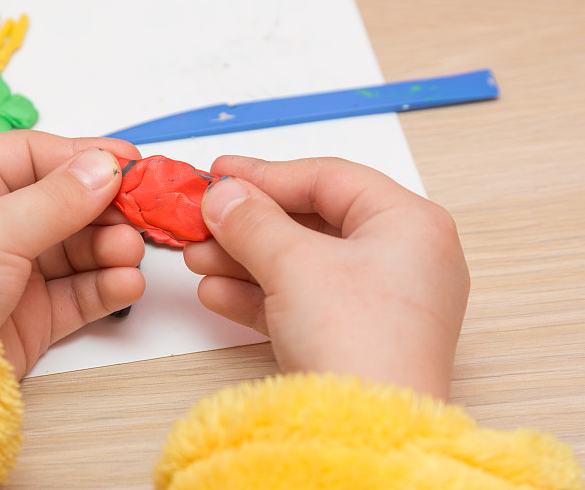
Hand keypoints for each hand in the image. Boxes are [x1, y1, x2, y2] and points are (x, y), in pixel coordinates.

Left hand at [0, 131, 145, 377]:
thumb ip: (58, 199)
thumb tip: (108, 166)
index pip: (34, 156)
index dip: (82, 156)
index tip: (129, 162)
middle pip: (64, 204)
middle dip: (104, 209)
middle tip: (140, 215)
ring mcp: (14, 271)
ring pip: (77, 250)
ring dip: (110, 249)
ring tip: (130, 254)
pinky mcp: (33, 314)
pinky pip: (78, 292)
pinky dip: (106, 287)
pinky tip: (126, 284)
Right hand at [184, 156, 468, 398]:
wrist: (368, 437)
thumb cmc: (359, 343)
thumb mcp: (295, 264)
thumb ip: (253, 221)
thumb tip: (224, 196)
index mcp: (410, 224)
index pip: (330, 179)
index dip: (268, 173)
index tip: (222, 172)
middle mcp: (404, 260)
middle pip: (313, 222)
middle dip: (249, 224)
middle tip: (206, 217)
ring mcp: (382, 303)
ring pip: (303, 264)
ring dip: (245, 259)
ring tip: (198, 256)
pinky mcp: (358, 338)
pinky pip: (303, 301)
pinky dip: (260, 295)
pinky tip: (217, 293)